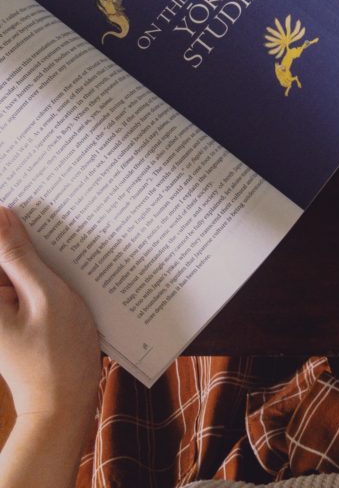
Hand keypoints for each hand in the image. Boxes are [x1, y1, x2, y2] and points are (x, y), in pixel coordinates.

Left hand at [0, 205, 99, 420]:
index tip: (31, 200)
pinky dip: (38, 271)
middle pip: (2, 252)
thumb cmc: (58, 353)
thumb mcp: (45, 295)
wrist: (63, 405)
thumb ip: (19, 254)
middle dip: (23, 234)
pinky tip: (64, 270)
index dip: (8, 218)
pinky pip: (19, 280)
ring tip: (65, 249)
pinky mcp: (8, 315)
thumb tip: (1, 214)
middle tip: (59, 222)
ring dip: (35, 252)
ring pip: (12, 263)